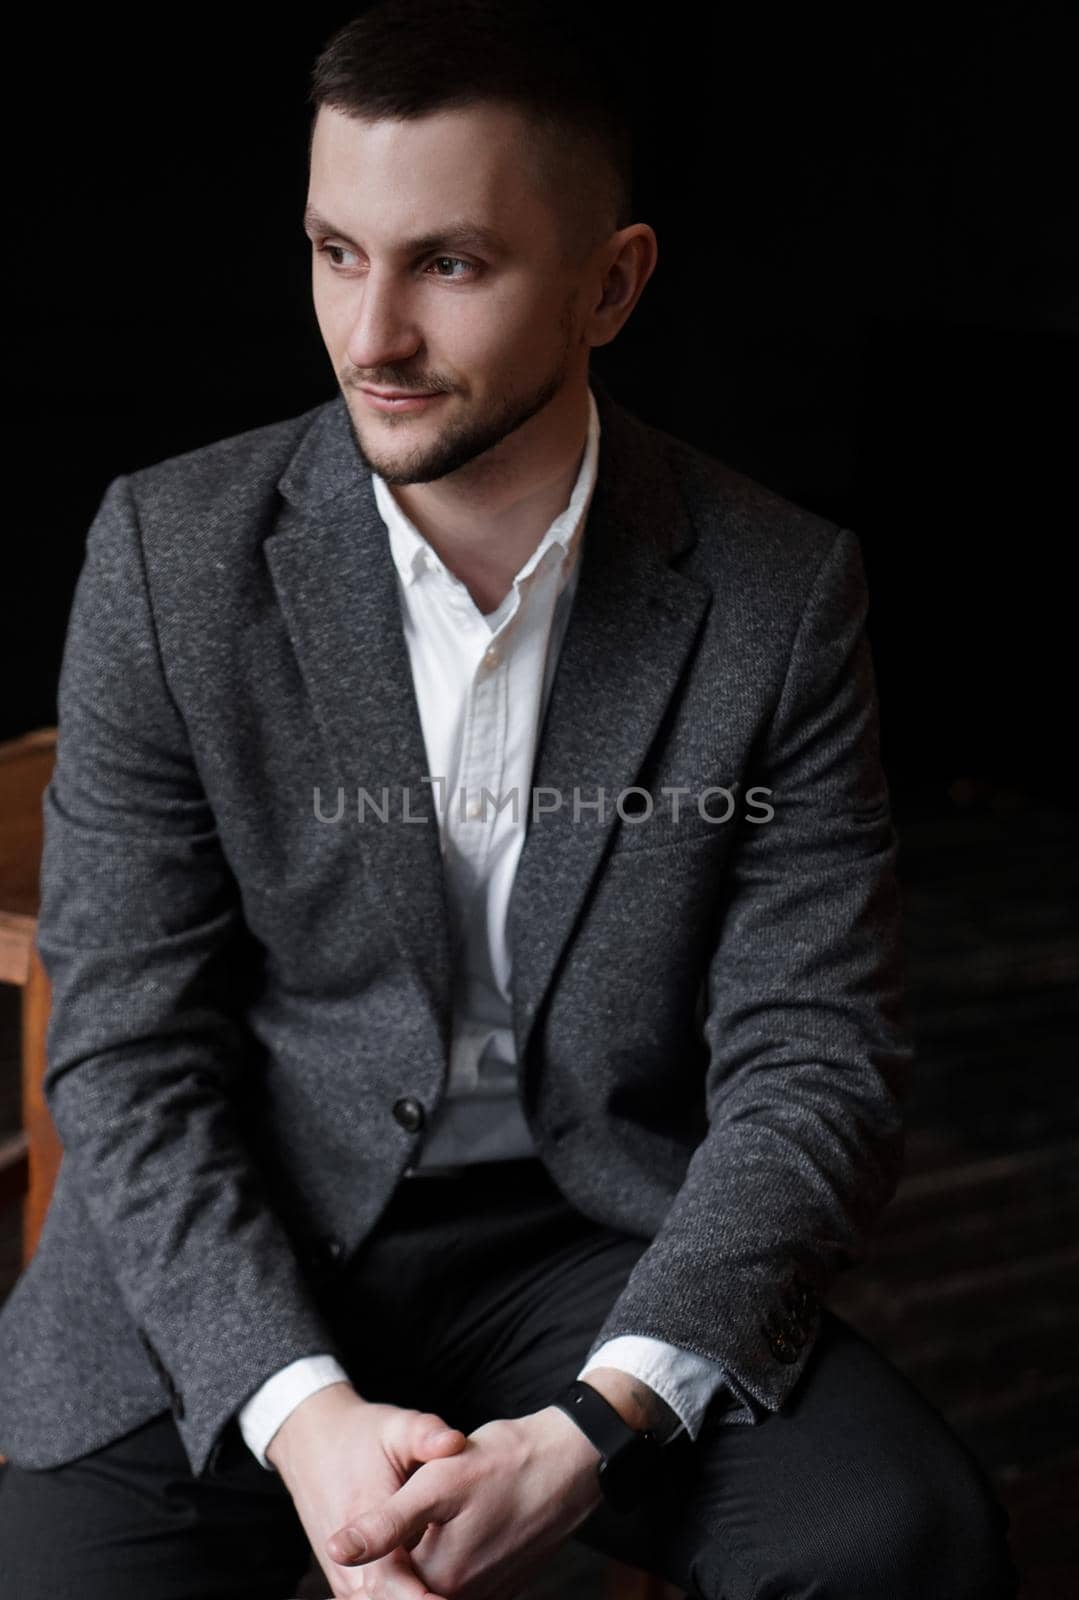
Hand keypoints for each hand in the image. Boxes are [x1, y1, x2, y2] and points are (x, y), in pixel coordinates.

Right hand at [266, 1382, 468, 1597]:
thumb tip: (455, 1441)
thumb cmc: (362, 1434)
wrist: (312, 1442)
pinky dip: (399, 1596)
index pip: (393, 1582)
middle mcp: (348, 1561)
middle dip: (423, 1598)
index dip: (423, 1598)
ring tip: (445, 1591)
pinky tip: (429, 1590)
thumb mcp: (397, 1427)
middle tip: (458, 1595)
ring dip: (411, 1597)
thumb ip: (425, 1434)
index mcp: (364, 1523)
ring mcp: (344, 1575)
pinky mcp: (346, 1580)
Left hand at [325, 1404, 605, 1599]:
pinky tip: (466, 1518)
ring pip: (438, 1581)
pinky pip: (469, 1581)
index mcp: (439, 1578)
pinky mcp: (508, 1582)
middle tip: (434, 1503)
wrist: (572, 1461)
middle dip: (404, 1551)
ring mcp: (490, 1592)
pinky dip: (455, 1558)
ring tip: (449, 1507)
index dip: (375, 1550)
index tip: (382, 1517)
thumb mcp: (437, 1483)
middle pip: (413, 1581)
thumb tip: (337, 1551)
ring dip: (428, 1553)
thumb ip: (385, 1524)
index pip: (385, 1579)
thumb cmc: (506, 1464)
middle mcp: (464, 1596)